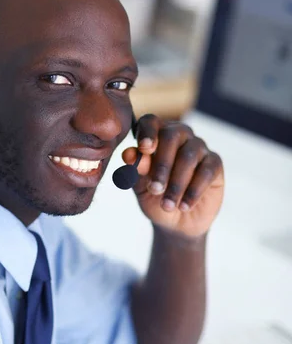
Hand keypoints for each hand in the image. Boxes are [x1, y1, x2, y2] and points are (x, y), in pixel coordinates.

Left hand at [122, 115, 224, 237]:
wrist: (177, 221)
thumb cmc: (155, 197)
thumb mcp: (141, 186)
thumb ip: (136, 169)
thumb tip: (128, 154)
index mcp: (156, 135)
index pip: (150, 122)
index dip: (147, 132)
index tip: (144, 149)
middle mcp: (179, 135)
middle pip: (171, 136)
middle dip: (161, 165)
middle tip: (154, 190)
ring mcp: (199, 147)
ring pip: (189, 156)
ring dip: (176, 184)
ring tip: (167, 205)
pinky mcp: (215, 163)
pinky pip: (206, 172)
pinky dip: (193, 191)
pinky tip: (184, 206)